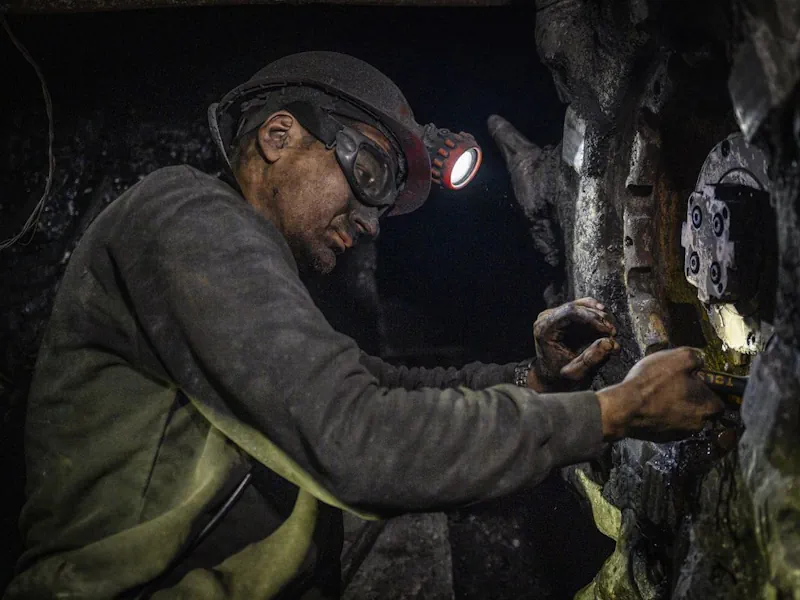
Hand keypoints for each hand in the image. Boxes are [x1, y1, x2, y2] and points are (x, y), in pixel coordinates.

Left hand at [531, 297, 619, 390]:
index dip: (592, 318)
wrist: (551, 377)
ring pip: (579, 305)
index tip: (608, 330)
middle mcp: (546, 319)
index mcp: (544, 330)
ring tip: (610, 329)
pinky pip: (580, 308)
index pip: (569, 313)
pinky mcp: (562, 316)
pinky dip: (594, 313)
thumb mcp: (575, 373)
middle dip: (597, 317)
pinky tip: (605, 319)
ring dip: (598, 314)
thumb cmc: (560, 376)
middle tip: (612, 331)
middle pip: (575, 307)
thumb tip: (609, 343)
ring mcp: (553, 315)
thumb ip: (590, 359)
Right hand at [596, 347, 724, 441]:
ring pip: (684, 418)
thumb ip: (697, 357)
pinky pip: (668, 424)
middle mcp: (698, 424)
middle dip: (691, 399)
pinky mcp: (662, 438)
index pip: (720, 400)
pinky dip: (662, 415)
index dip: (708, 388)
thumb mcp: (678, 357)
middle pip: (702, 410)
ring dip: (676, 407)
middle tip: (674, 385)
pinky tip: (651, 405)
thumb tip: (701, 360)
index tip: (695, 380)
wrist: (624, 408)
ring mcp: (680, 434)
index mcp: (708, 407)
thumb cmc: (652, 382)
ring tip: (659, 394)